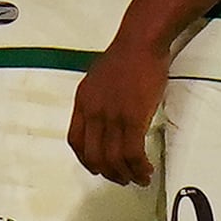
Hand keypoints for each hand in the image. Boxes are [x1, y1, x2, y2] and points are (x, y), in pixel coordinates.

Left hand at [66, 31, 167, 186]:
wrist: (141, 42)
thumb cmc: (125, 56)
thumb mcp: (98, 79)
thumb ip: (97, 101)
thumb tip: (105, 118)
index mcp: (83, 102)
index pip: (75, 141)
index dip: (86, 160)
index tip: (97, 167)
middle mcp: (93, 111)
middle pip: (93, 155)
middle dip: (108, 173)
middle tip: (121, 178)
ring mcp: (112, 116)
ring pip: (113, 159)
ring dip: (126, 174)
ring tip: (138, 178)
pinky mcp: (133, 118)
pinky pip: (132, 153)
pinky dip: (139, 167)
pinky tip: (145, 169)